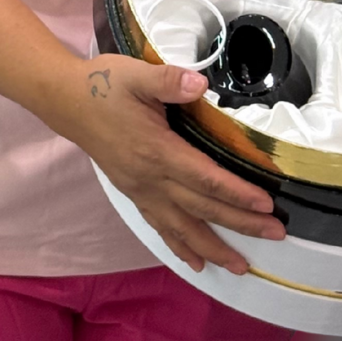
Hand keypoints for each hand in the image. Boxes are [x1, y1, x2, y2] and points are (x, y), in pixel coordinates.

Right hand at [62, 55, 285, 274]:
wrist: (66, 101)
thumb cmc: (104, 85)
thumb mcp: (137, 74)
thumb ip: (169, 80)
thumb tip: (200, 84)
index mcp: (157, 150)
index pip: (205, 177)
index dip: (237, 193)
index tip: (266, 204)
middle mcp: (150, 178)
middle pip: (202, 208)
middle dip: (240, 223)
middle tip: (275, 235)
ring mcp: (140, 190)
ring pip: (182, 227)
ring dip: (213, 248)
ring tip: (240, 266)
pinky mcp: (133, 193)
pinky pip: (160, 227)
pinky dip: (180, 246)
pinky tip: (196, 262)